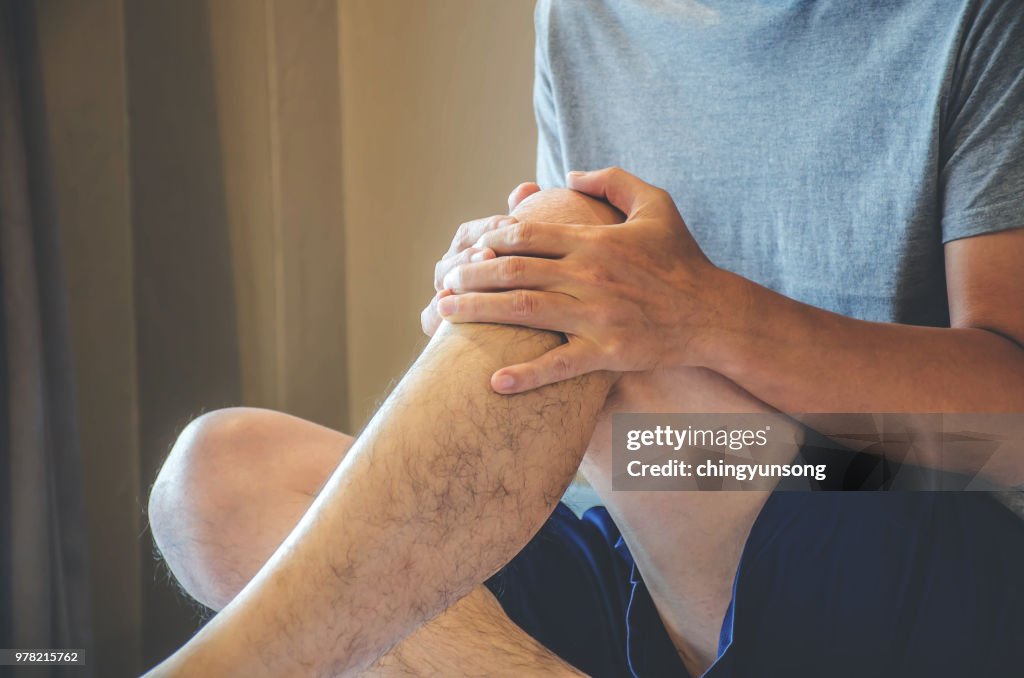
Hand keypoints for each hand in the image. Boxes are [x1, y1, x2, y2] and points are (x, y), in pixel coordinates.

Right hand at [421, 182, 541, 335]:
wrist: (544, 338)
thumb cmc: (539, 293)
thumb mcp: (539, 257)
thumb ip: (532, 225)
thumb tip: (526, 188)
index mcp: (472, 254)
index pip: (471, 233)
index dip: (488, 227)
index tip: (513, 222)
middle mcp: (457, 276)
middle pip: (453, 255)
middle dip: (472, 252)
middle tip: (491, 250)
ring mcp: (450, 300)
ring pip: (441, 281)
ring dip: (458, 274)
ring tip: (479, 273)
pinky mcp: (443, 329)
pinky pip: (431, 318)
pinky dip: (436, 313)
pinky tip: (444, 305)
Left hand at [437, 167, 734, 393]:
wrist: (713, 313)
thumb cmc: (682, 258)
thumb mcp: (656, 203)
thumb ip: (612, 180)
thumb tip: (569, 172)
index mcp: (594, 241)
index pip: (528, 234)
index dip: (489, 240)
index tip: (468, 249)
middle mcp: (589, 276)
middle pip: (514, 271)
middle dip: (470, 275)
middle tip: (443, 281)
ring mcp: (597, 316)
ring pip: (524, 311)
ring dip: (478, 312)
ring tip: (442, 313)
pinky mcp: (608, 353)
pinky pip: (559, 365)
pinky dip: (525, 375)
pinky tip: (494, 382)